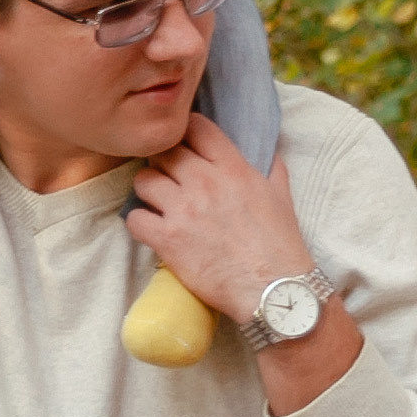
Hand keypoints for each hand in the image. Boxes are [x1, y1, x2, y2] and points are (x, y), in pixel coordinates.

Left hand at [126, 120, 310, 325]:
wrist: (273, 290)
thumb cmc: (280, 244)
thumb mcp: (281, 195)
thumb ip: (270, 165)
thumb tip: (266, 147)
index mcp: (232, 168)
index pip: (196, 127)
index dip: (186, 132)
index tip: (185, 144)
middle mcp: (204, 182)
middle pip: (164, 152)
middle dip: (164, 162)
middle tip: (168, 176)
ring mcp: (183, 211)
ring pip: (143, 180)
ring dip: (148, 190)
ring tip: (158, 202)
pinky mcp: (167, 240)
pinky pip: (134, 218)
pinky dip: (139, 223)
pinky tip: (152, 229)